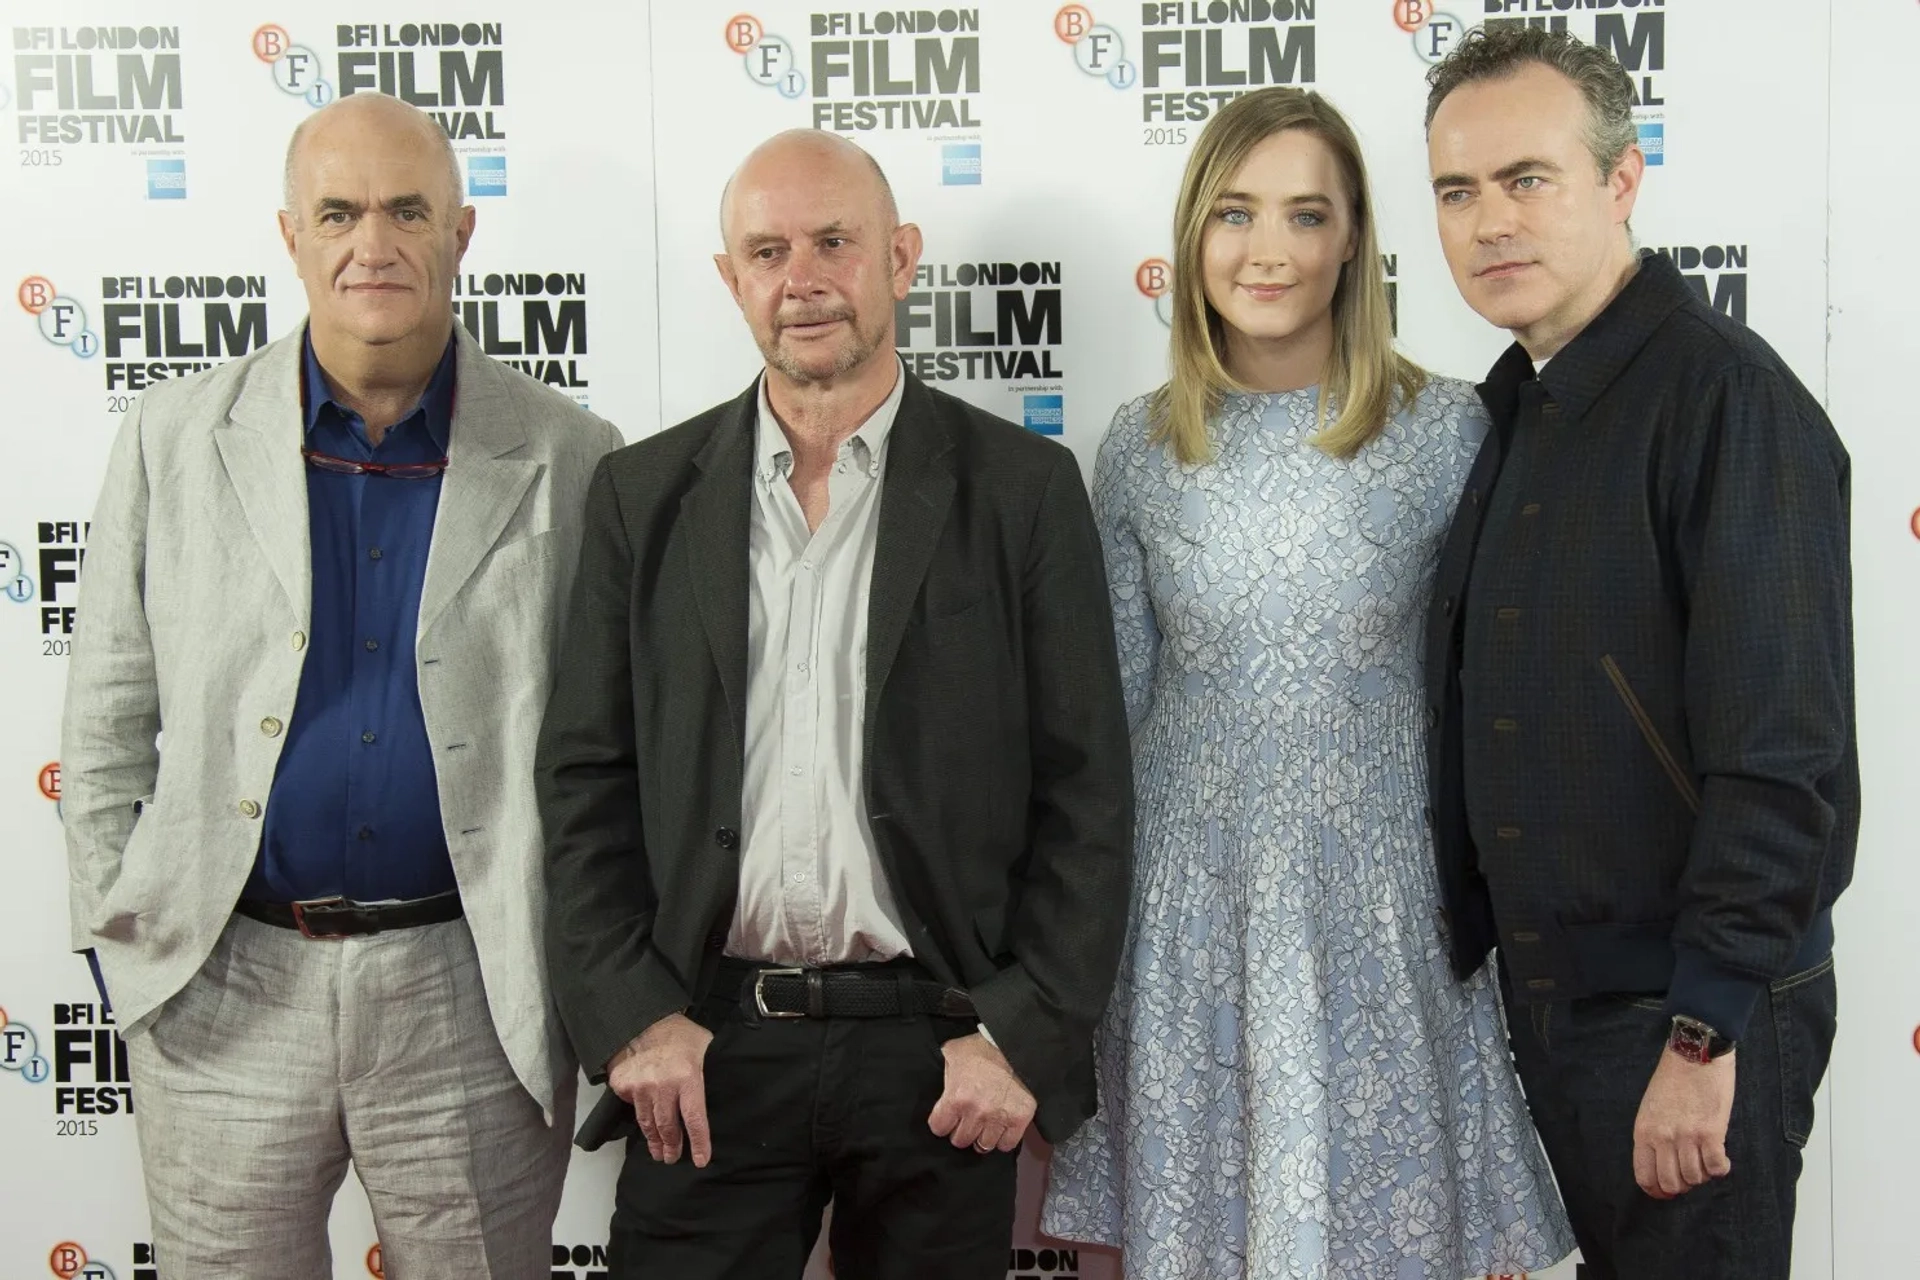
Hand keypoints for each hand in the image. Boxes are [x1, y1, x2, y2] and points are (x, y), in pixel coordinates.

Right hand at [607, 1012, 714, 1166]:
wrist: (644, 1021)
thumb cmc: (680, 1036)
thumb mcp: (705, 1050)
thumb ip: (711, 1073)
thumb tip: (730, 1091)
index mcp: (688, 1078)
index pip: (695, 1119)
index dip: (699, 1143)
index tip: (700, 1160)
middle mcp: (663, 1085)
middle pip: (669, 1127)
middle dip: (672, 1146)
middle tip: (672, 1158)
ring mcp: (640, 1087)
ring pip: (648, 1123)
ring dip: (654, 1140)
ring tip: (658, 1151)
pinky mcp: (624, 1086)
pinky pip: (633, 1109)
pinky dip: (640, 1116)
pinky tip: (645, 1123)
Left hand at [927, 1031, 1035, 1153]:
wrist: (1016, 1044)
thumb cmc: (983, 1047)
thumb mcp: (954, 1052)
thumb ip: (944, 1071)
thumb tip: (940, 1082)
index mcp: (956, 1097)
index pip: (939, 1128)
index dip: (942, 1122)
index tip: (947, 1118)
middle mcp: (976, 1113)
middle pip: (960, 1140)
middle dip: (961, 1130)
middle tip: (966, 1120)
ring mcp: (998, 1118)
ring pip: (983, 1145)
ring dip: (982, 1137)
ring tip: (983, 1126)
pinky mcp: (1019, 1119)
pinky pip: (1007, 1144)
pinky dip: (1003, 1139)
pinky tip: (1000, 1128)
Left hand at [1632, 1045, 1735, 1197]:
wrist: (1694, 1054)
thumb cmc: (1672, 1079)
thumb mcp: (1650, 1108)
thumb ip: (1654, 1135)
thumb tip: (1664, 1163)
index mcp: (1643, 1131)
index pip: (1645, 1176)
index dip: (1657, 1191)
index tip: (1667, 1192)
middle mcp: (1663, 1138)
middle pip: (1671, 1183)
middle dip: (1683, 1186)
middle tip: (1691, 1175)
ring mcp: (1687, 1136)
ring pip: (1695, 1178)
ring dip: (1703, 1175)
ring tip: (1706, 1160)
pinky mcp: (1711, 1132)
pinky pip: (1716, 1167)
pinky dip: (1721, 1169)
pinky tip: (1722, 1159)